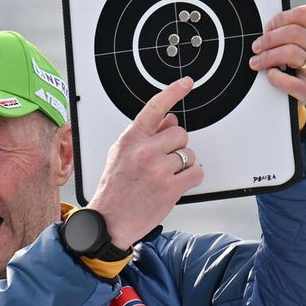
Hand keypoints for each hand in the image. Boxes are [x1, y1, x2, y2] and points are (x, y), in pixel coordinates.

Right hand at [88, 77, 203, 246]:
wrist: (109, 222)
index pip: (155, 107)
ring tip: (165, 177)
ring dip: (183, 165)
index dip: (173, 91)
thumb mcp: (120, 155)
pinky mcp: (171, 188)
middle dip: (177, 147)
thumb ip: (145, 136)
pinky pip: (196, 174)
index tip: (186, 83)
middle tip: (165, 161)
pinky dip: (190, 179)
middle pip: (181, 134)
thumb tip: (169, 120)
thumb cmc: (114, 190)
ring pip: (190, 155)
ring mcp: (159, 169)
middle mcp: (145, 151)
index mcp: (131, 139)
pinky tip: (175, 185)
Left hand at [249, 4, 305, 105]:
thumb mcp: (292, 46)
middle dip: (270, 39)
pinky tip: (270, 75)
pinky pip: (289, 80)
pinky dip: (274, 77)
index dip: (281, 19)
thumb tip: (265, 31)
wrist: (296, 98)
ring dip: (268, 57)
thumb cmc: (291, 68)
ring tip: (256, 62)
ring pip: (292, 53)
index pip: (304, 14)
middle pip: (295, 32)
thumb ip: (284, 34)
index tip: (267, 29)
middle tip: (256, 47)